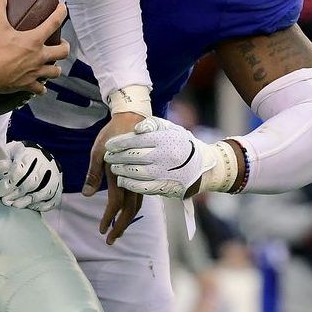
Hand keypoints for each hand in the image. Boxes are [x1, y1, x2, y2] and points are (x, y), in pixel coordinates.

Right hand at [0, 0, 68, 95]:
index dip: (61, 13)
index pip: (53, 23)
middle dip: (64, 46)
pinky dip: (41, 88)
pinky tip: (40, 87)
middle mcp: (39, 56)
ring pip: (55, 72)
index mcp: (34, 40)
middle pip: (63, 52)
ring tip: (51, 65)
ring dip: (55, 68)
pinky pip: (40, 89)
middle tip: (60, 43)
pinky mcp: (27, 85)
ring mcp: (35, 72)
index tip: (63, 9)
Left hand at [0, 141, 62, 211]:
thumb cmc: (17, 157)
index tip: (1, 190)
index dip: (9, 184)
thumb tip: (2, 168)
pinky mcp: (59, 188)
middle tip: (5, 200)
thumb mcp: (7, 155)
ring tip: (15, 205)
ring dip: (27, 201)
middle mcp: (45, 164)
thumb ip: (1, 162)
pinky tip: (29, 206)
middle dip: (16, 194)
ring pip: (43, 192)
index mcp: (29, 154)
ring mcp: (54, 176)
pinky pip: (52, 200)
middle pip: (31, 182)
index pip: (19, 171)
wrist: (38, 156)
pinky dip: (41, 205)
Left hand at [83, 112, 144, 243]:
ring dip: (126, 220)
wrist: (132, 118)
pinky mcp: (143, 173)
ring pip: (137, 205)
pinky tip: (126, 214)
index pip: (116, 203)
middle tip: (110, 241)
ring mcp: (140, 175)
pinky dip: (132, 209)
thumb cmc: (112, 133)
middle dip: (120, 227)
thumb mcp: (98, 150)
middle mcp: (132, 177)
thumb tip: (86, 195)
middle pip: (130, 210)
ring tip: (117, 232)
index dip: (109, 219)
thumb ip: (93, 173)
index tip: (102, 231)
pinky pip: (140, 195)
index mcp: (120, 173)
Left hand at [105, 117, 229, 198]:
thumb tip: (136, 128)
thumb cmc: (182, 143)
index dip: (119, 143)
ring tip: (113, 167)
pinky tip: (122, 180)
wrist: (203, 166)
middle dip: (117, 157)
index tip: (108, 145)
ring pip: (135, 172)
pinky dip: (129, 184)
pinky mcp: (165, 187)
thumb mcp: (171, 128)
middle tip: (108, 157)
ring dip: (121, 170)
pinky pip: (142, 187)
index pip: (135, 140)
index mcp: (164, 139)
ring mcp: (164, 173)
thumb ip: (152, 124)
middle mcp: (164, 156)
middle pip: (133, 156)